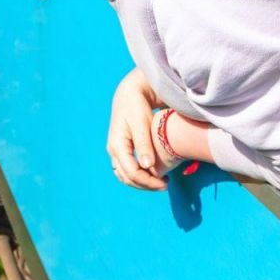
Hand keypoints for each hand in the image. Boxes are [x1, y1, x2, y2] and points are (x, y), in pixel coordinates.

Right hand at [106, 68, 166, 190]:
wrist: (129, 94)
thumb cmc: (136, 106)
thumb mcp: (141, 123)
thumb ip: (144, 145)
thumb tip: (148, 167)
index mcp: (117, 145)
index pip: (132, 172)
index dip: (149, 181)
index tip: (166, 182)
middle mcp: (113, 150)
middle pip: (127, 178)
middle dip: (146, 185)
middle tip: (166, 184)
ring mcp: (115, 151)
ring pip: (125, 176)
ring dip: (141, 182)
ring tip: (160, 181)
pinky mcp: (120, 149)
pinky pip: (126, 169)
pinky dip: (138, 176)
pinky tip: (152, 174)